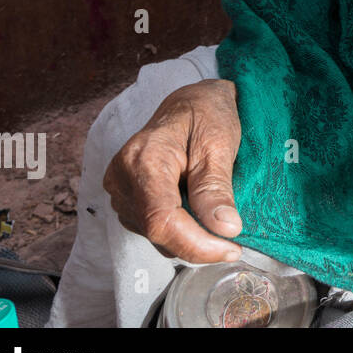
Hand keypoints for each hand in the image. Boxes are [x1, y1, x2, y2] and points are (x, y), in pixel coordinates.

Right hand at [103, 78, 243, 263]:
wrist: (189, 102)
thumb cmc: (206, 115)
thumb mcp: (219, 145)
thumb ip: (216, 188)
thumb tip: (226, 229)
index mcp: (144, 159)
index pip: (162, 219)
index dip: (195, 244)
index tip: (230, 250)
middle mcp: (122, 177)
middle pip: (156, 231)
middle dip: (197, 245)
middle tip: (232, 245)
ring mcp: (119, 189)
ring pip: (153, 234)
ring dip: (188, 239)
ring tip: (217, 223)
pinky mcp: (125, 197)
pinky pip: (151, 227)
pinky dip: (178, 230)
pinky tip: (198, 217)